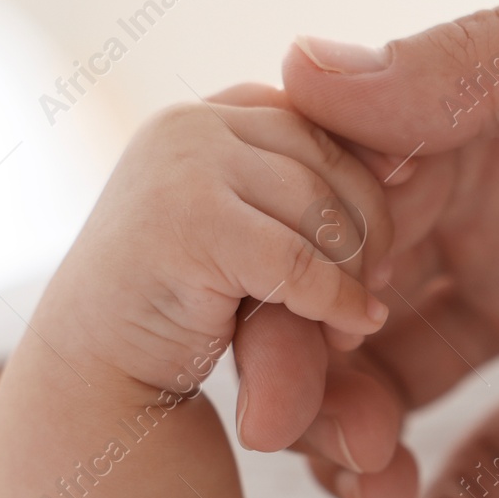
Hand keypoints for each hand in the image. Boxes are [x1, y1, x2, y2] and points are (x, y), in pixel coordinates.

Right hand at [39, 88, 391, 397]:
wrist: (89, 382)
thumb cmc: (184, 315)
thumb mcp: (259, 235)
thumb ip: (315, 194)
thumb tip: (409, 166)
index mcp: (219, 115)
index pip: (334, 127)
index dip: (372, 192)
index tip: (389, 254)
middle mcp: (191, 122)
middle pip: (333, 161)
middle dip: (366, 236)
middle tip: (373, 294)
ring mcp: (179, 164)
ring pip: (322, 210)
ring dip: (349, 278)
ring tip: (346, 329)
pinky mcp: (182, 222)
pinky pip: (297, 259)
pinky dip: (334, 302)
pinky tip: (351, 330)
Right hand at [257, 0, 498, 497]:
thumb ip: (494, 62)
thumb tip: (306, 74)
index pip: (341, 185)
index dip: (290, 261)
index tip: (285, 334)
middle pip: (354, 295)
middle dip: (311, 368)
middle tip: (314, 438)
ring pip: (414, 381)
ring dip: (371, 441)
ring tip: (379, 496)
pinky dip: (472, 497)